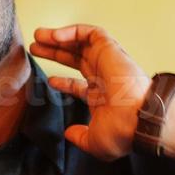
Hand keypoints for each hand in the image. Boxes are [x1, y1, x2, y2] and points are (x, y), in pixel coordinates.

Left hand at [30, 24, 151, 160]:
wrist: (138, 118)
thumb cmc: (122, 132)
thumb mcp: (95, 142)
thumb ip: (80, 138)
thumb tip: (69, 134)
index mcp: (103, 97)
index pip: (81, 85)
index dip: (63, 82)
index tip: (49, 80)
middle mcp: (105, 77)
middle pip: (77, 60)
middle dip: (55, 53)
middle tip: (35, 48)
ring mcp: (107, 62)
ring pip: (81, 43)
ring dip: (59, 38)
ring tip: (39, 36)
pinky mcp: (109, 49)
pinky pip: (90, 33)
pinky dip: (71, 32)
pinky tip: (54, 36)